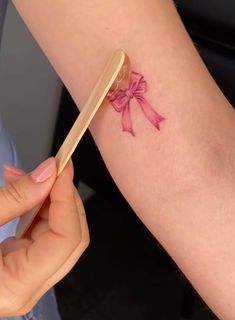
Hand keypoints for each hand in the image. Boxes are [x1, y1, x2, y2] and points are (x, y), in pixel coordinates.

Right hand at [0, 157, 88, 315]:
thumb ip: (15, 198)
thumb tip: (48, 173)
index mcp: (16, 287)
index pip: (66, 240)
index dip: (68, 200)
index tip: (63, 170)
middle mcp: (28, 288)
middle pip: (70, 238)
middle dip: (62, 199)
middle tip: (50, 169)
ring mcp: (27, 278)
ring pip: (60, 234)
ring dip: (48, 200)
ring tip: (21, 176)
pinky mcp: (21, 266)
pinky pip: (43, 234)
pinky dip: (36, 209)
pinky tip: (22, 192)